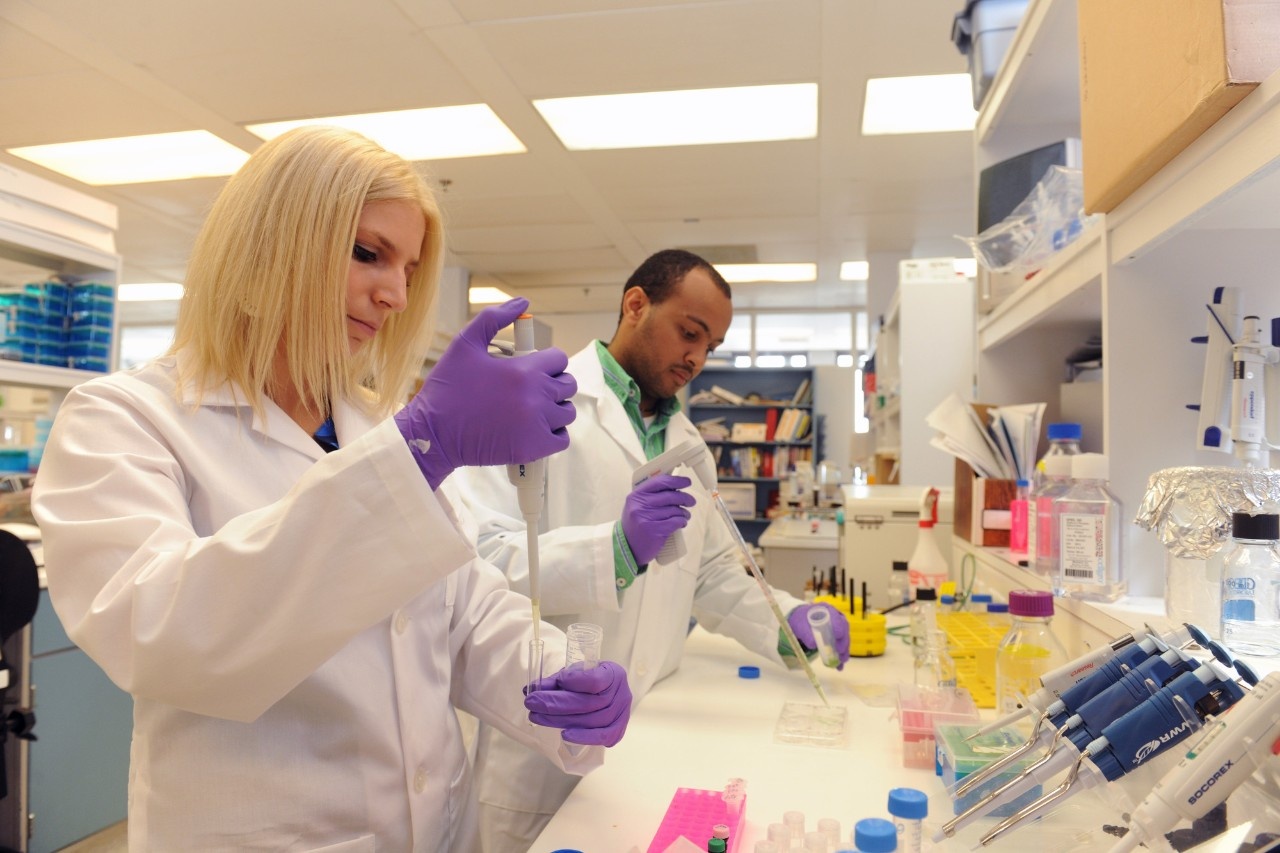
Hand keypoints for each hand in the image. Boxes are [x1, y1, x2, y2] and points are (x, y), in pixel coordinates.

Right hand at [394, 297, 576, 489]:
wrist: (433, 433)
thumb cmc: (447, 388)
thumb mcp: (465, 344)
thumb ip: (494, 318)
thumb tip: (523, 303)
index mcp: (524, 370)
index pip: (559, 359)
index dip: (547, 361)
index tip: (532, 368)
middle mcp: (536, 397)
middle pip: (567, 385)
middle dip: (553, 383)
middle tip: (530, 389)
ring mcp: (537, 424)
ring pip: (566, 412)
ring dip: (554, 409)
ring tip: (530, 408)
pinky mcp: (533, 448)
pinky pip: (561, 439)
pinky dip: (552, 434)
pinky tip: (533, 427)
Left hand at [524, 660, 631, 746]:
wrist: (612, 692)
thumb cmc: (592, 678)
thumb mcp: (577, 672)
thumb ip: (557, 680)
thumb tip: (531, 689)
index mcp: (613, 674)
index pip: (594, 680)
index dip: (573, 682)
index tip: (555, 681)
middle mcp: (620, 695)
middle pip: (587, 703)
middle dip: (554, 704)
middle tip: (531, 702)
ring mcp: (621, 715)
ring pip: (590, 721)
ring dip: (559, 720)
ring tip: (537, 717)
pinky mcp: (617, 731)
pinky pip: (601, 737)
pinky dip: (582, 737)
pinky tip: (564, 735)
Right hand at [620, 474, 695, 564]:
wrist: (627, 548)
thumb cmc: (635, 525)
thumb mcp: (636, 506)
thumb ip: (651, 496)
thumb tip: (675, 487)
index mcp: (636, 496)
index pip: (660, 482)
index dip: (676, 481)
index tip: (686, 482)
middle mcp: (640, 505)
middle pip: (670, 496)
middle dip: (685, 498)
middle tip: (691, 501)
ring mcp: (647, 518)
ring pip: (675, 510)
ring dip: (684, 512)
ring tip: (685, 515)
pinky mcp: (655, 531)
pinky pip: (676, 522)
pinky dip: (682, 521)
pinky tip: (682, 523)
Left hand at [787, 603, 850, 669]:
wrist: (800, 621)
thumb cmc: (801, 621)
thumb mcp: (800, 626)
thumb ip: (807, 634)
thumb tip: (813, 644)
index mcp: (827, 610)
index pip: (838, 620)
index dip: (839, 633)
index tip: (838, 645)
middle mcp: (835, 616)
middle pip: (844, 630)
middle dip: (844, 645)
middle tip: (841, 657)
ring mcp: (837, 626)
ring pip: (844, 639)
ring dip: (843, 652)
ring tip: (840, 664)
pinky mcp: (837, 635)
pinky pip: (841, 645)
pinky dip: (840, 655)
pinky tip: (839, 666)